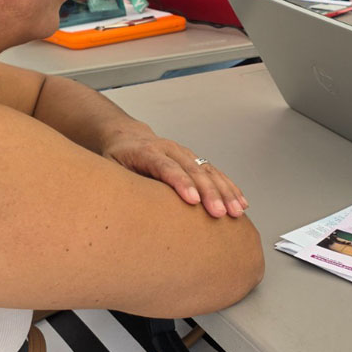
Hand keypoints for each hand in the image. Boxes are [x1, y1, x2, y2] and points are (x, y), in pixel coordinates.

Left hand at [102, 132, 247, 218]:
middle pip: (192, 170)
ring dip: (224, 191)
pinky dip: (229, 187)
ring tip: (235, 212)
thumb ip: (119, 186)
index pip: (166, 167)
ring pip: (208, 171)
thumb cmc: (117, 159)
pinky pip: (215, 173)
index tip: (193, 200)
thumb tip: (122, 213)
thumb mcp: (110, 170)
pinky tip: (240, 202)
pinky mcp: (194, 160)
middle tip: (219, 213)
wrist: (128, 137)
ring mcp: (184, 153)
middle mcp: (169, 149)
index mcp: (146, 152)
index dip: (180, 183)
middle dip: (209, 192)